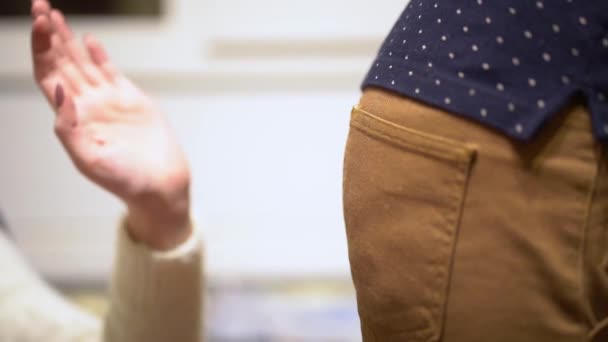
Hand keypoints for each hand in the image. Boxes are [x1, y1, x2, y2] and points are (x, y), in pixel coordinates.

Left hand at [30, 0, 191, 249]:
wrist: (161, 185)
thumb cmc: (126, 180)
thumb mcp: (89, 161)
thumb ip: (68, 128)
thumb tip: (58, 92)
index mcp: (73, 119)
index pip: (49, 76)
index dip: (41, 49)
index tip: (39, 24)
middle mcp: (87, 106)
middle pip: (61, 63)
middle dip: (48, 35)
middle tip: (39, 5)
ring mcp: (109, 101)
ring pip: (82, 62)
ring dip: (67, 39)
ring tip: (53, 14)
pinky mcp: (132, 100)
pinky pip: (111, 72)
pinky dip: (99, 54)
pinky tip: (88, 39)